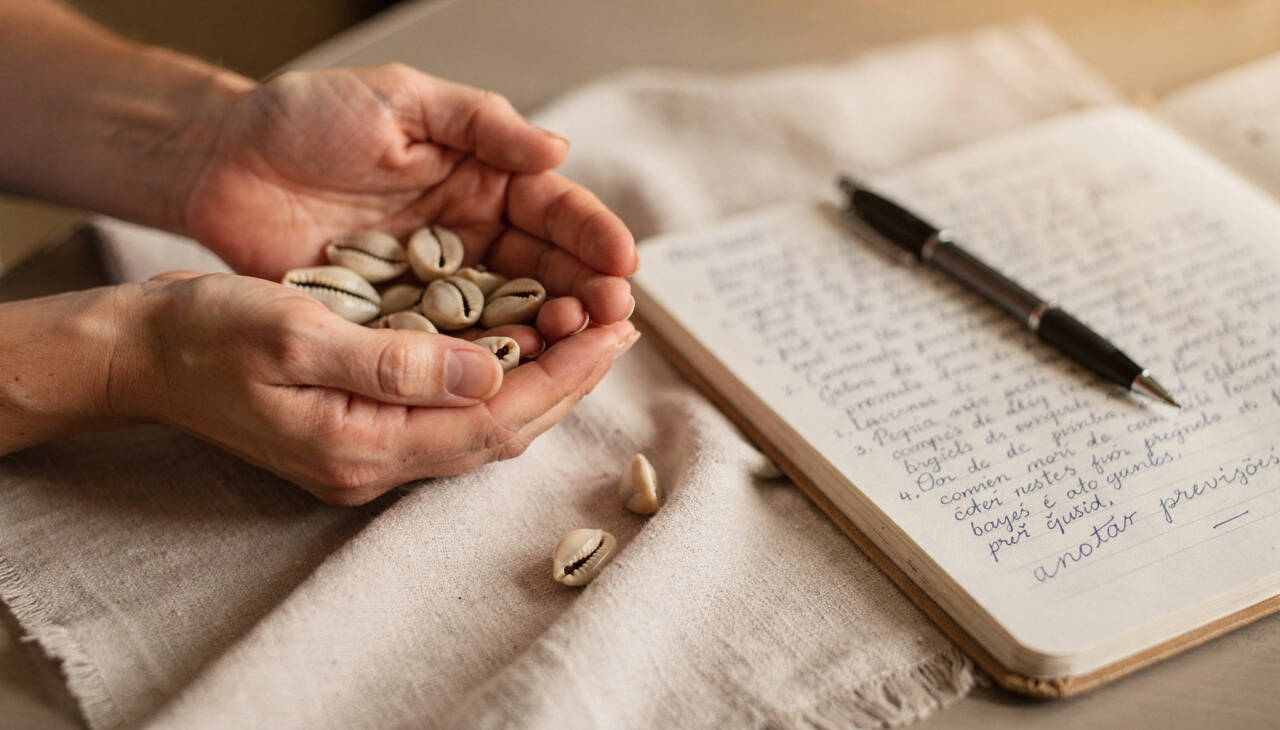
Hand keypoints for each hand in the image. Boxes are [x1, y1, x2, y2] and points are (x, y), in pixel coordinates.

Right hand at [117, 272, 637, 504]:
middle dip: (571, 379)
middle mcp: (377, 461)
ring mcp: (370, 452)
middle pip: (503, 430)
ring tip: (591, 330)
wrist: (140, 355)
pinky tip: (521, 341)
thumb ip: (393, 362)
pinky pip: (452, 412)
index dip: (564, 376)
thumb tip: (490, 371)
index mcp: (365, 444)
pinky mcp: (363, 429)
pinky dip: (498, 376)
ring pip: (482, 423)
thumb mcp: (295, 332)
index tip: (616, 330)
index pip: (495, 420)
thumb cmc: (203, 336)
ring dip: (542, 379)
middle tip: (623, 326)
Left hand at [183, 64, 637, 323]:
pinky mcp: (396, 321)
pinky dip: (481, 361)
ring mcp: (436, 283)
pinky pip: (447, 346)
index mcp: (483, 178)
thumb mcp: (398, 100)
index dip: (591, 237)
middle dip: (584, 294)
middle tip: (611, 318)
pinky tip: (510, 372)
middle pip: (544, 271)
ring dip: (545, 333)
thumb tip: (559, 151)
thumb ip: (480, 123)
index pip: (553, 211)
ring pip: (506, 315)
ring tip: (574, 347)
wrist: (218, 163)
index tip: (623, 264)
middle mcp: (471, 235)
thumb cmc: (304, 116)